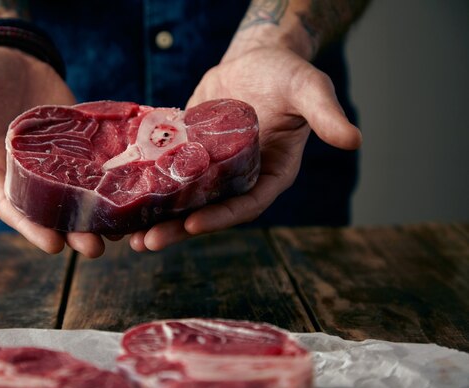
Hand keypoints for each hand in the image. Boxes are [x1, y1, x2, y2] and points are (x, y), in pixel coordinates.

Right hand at [0, 46, 106, 256]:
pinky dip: (115, 182)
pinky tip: (134, 195)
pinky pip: (99, 167)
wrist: (7, 56)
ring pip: (80, 195)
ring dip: (98, 215)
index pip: (12, 206)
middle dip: (73, 231)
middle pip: (52, 210)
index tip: (54, 246)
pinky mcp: (80, 145)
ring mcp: (58, 162)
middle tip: (95, 248)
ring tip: (122, 232)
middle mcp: (28, 174)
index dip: (32, 227)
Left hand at [129, 47, 361, 251]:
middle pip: (207, 211)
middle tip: (145, 243)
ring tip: (124, 234)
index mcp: (269, 173)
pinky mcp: (187, 152)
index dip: (220, 218)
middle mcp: (237, 178)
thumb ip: (325, 114)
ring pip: (181, 200)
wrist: (255, 60)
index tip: (192, 226)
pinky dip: (145, 187)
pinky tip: (118, 196)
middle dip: (176, 229)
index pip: (245, 204)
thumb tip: (355, 139)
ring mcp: (209, 168)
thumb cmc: (286, 73)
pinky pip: (165, 174)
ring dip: (155, 218)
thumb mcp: (307, 88)